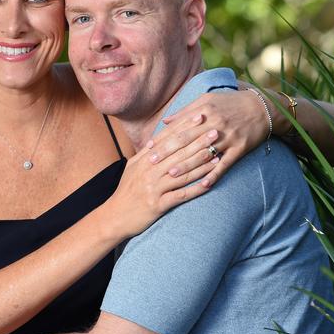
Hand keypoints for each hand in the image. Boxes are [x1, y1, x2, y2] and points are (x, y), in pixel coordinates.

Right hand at [107, 114, 218, 238]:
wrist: (115, 217)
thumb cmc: (126, 192)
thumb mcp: (131, 169)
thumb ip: (144, 154)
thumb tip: (154, 140)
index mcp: (144, 160)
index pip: (167, 139)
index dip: (184, 127)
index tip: (199, 116)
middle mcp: (149, 171)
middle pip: (177, 153)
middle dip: (198, 141)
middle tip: (215, 132)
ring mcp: (154, 188)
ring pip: (182, 172)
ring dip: (201, 164)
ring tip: (218, 155)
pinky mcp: (158, 204)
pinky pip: (181, 195)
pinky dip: (196, 189)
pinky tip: (210, 183)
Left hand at [161, 89, 269, 183]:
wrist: (263, 107)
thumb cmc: (230, 103)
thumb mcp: (207, 100)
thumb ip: (185, 112)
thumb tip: (165, 122)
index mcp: (203, 112)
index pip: (178, 127)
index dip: (162, 138)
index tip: (148, 148)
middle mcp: (214, 124)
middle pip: (186, 140)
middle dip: (167, 152)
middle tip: (152, 163)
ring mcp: (227, 137)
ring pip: (202, 154)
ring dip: (186, 166)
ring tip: (170, 175)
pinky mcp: (240, 148)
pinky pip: (225, 164)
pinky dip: (214, 174)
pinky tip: (203, 185)